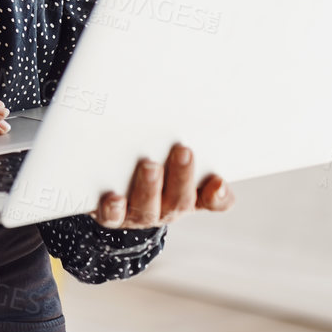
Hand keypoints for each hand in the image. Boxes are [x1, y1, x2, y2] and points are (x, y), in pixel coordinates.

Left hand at [93, 142, 233, 227]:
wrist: (112, 194)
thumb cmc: (150, 170)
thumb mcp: (172, 159)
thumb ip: (182, 144)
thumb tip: (191, 114)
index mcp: (188, 196)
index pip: (214, 201)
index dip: (218, 195)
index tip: (219, 180)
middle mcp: (167, 209)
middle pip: (180, 200)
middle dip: (182, 176)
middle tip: (183, 151)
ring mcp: (139, 215)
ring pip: (148, 208)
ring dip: (150, 189)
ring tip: (150, 166)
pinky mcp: (112, 217)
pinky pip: (113, 217)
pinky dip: (114, 210)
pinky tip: (115, 199)